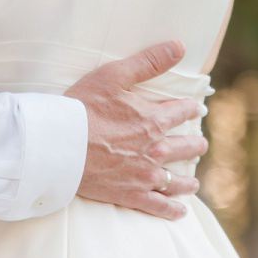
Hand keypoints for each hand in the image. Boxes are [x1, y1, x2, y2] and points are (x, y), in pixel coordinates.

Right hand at [67, 41, 207, 221]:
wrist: (60, 145)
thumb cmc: (82, 108)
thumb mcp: (114, 76)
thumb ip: (149, 62)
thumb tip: (179, 46)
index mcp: (153, 119)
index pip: (183, 112)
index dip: (191, 109)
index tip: (196, 109)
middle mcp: (156, 149)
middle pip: (187, 147)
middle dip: (195, 144)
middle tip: (198, 144)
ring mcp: (145, 174)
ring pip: (178, 180)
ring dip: (189, 180)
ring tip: (193, 181)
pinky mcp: (131, 194)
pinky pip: (159, 206)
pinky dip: (172, 210)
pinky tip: (179, 211)